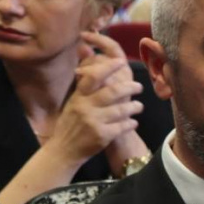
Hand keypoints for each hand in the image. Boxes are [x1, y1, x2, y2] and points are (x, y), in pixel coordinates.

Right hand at [43, 32, 142, 165]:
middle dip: (130, 87)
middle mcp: (85, 107)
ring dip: (134, 107)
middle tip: (138, 86)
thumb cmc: (71, 123)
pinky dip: (131, 123)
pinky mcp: (102, 135)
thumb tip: (87, 52)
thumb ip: (84, 83)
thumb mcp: (73, 102)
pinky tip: (133, 122)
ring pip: (122, 109)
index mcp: (78, 96)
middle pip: (113, 91)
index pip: (94, 76)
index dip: (109, 67)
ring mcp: (94, 121)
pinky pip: (123, 126)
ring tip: (139, 106)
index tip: (121, 62)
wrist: (64, 150)